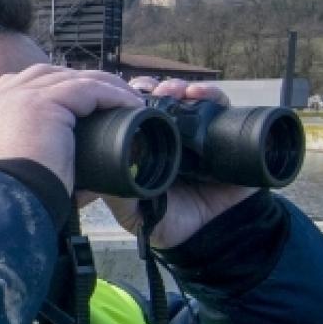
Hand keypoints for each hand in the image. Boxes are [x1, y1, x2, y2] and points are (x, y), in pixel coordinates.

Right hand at [0, 64, 143, 192]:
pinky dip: (111, 94)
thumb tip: (81, 182)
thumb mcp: (17, 179)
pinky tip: (130, 103)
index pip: (16, 89)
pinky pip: (85, 88)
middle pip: (42, 75)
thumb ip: (38, 168)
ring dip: (100, 84)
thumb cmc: (10, 204)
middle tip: (106, 94)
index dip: (48, 89)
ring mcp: (16, 98)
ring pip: (66, 78)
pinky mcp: (41, 103)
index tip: (75, 103)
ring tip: (126, 97)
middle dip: (75, 80)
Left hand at [102, 78, 256, 247]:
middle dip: (155, 88)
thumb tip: (94, 174)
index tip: (126, 96)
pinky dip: (211, 95)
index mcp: (148, 146)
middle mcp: (173, 135)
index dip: (130, 99)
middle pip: (162, 99)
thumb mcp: (134, 210)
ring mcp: (200, 133)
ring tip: (176, 91)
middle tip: (151, 91)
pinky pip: (222, 107)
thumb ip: (115, 193)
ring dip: (179, 87)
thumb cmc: (169, 221)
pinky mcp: (228, 135)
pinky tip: (199, 94)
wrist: (213, 236)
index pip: (136, 113)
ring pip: (188, 97)